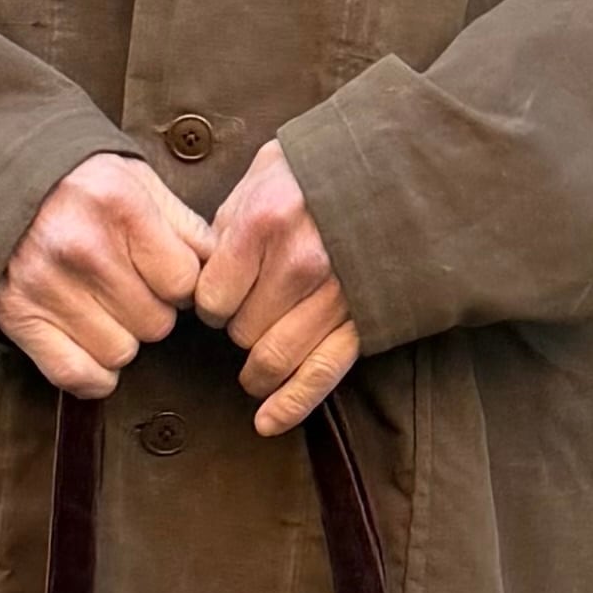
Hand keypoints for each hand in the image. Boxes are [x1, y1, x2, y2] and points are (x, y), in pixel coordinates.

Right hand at [0, 155, 209, 395]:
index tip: (164, 276)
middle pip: (156, 324)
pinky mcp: (19, 316)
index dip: (182, 285)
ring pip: (121, 353)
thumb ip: (183, 224)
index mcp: (120, 207)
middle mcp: (83, 248)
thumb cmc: (77, 184)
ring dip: (120, 339)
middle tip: (128, 288)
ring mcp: (47, 286)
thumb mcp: (136, 180)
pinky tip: (91, 345)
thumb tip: (222, 269)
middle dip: (151, 311)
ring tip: (101, 307)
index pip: (186, 283)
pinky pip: (78, 376)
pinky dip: (92, 373)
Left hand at [194, 140, 360, 436]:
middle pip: (241, 331)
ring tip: (254, 366)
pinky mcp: (361, 321)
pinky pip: (318, 375)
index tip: (219, 297)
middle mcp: (300, 263)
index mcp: (265, 224)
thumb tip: (199, 273)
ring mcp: (334, 296)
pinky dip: (289, 405)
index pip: (212, 298)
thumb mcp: (260, 177)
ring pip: (273, 357)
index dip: (210, 303)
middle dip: (236, 329)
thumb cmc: (317, 172)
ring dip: (257, 368)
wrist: (393, 170)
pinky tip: (267, 422)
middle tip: (247, 313)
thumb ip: (226, 226)